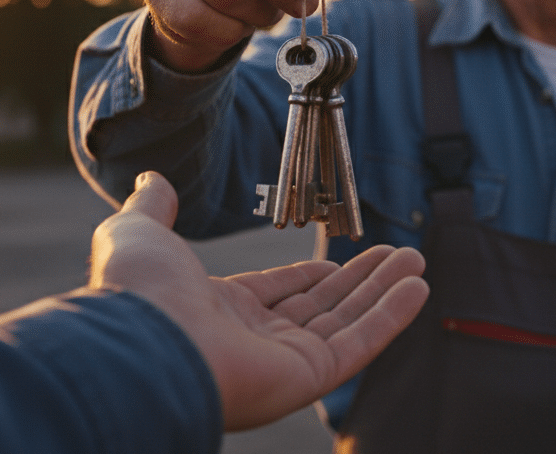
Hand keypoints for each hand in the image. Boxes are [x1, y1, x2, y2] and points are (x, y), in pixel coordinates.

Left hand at [88, 172, 427, 430]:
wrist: (145, 344)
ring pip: (347, 321)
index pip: (275, 294)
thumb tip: (151, 180)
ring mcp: (283, 360)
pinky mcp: (308, 375)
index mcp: (217, 310)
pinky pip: (360, 342)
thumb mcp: (139, 233)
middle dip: (359, 280)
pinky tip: (417, 286)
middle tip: (393, 253)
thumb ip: (153, 208)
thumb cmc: (139, 291)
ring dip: (384, 290)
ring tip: (416, 258)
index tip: (335, 259)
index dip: (307, 276)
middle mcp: (252, 340)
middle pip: (319, 307)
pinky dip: (391, 315)